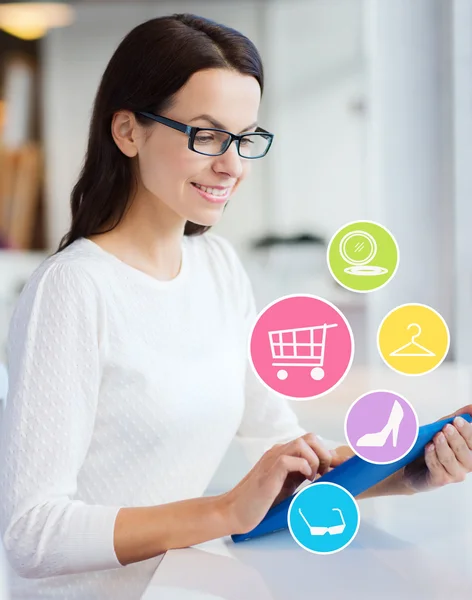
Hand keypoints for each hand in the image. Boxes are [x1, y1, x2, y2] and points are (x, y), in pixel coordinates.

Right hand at [221, 433, 346, 534]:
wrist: (234, 512)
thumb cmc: (260, 502)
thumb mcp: (287, 485)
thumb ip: (302, 475)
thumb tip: (326, 475)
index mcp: (283, 454)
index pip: (311, 442)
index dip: (328, 454)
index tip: (337, 469)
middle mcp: (278, 452)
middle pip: (310, 437)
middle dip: (324, 454)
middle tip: (325, 474)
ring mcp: (272, 460)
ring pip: (302, 443)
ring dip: (315, 460)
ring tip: (314, 478)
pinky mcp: (268, 473)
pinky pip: (289, 460)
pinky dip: (303, 468)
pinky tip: (305, 480)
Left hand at [402, 405, 471, 492]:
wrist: (413, 464)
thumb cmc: (433, 445)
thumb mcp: (445, 428)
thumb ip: (458, 417)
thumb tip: (471, 407)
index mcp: (470, 451)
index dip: (467, 430)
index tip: (457, 420)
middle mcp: (466, 464)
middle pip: (464, 451)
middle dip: (455, 438)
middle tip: (446, 427)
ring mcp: (454, 473)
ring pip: (450, 459)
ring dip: (443, 446)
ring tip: (436, 436)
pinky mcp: (440, 479)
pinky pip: (437, 467)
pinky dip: (432, 455)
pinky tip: (428, 447)